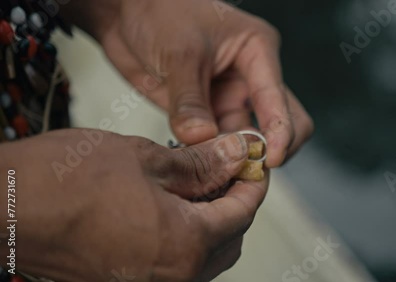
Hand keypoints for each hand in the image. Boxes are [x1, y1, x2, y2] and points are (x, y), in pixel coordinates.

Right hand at [0, 129, 267, 280]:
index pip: (243, 213)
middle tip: (228, 169)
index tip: (252, 161)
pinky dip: (187, 237)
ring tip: (200, 184)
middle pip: (229, 240)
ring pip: (206, 257)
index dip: (253, 183)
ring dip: (213, 222)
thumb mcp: (147, 158)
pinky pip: (177, 265)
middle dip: (236, 203)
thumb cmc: (67, 178)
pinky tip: (173, 207)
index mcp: (184, 245)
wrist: (4, 208)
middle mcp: (173, 278)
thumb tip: (238, 154)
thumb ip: (202, 162)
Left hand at [89, 0, 312, 166]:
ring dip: (237, 157)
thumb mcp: (179, 52)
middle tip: (249, 170)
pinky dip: (214, 157)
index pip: (279, 99)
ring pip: (248, 138)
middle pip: (281, 122)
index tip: (270, 159)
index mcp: (258, 51)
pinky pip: (219, 143)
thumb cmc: (161, 11)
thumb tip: (202, 138)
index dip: (281, 132)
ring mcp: (228, 98)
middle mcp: (250, 78)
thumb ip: (189, 100)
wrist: (128, 13)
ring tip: (220, 173)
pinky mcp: (206, 113)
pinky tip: (202, 166)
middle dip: (271, 149)